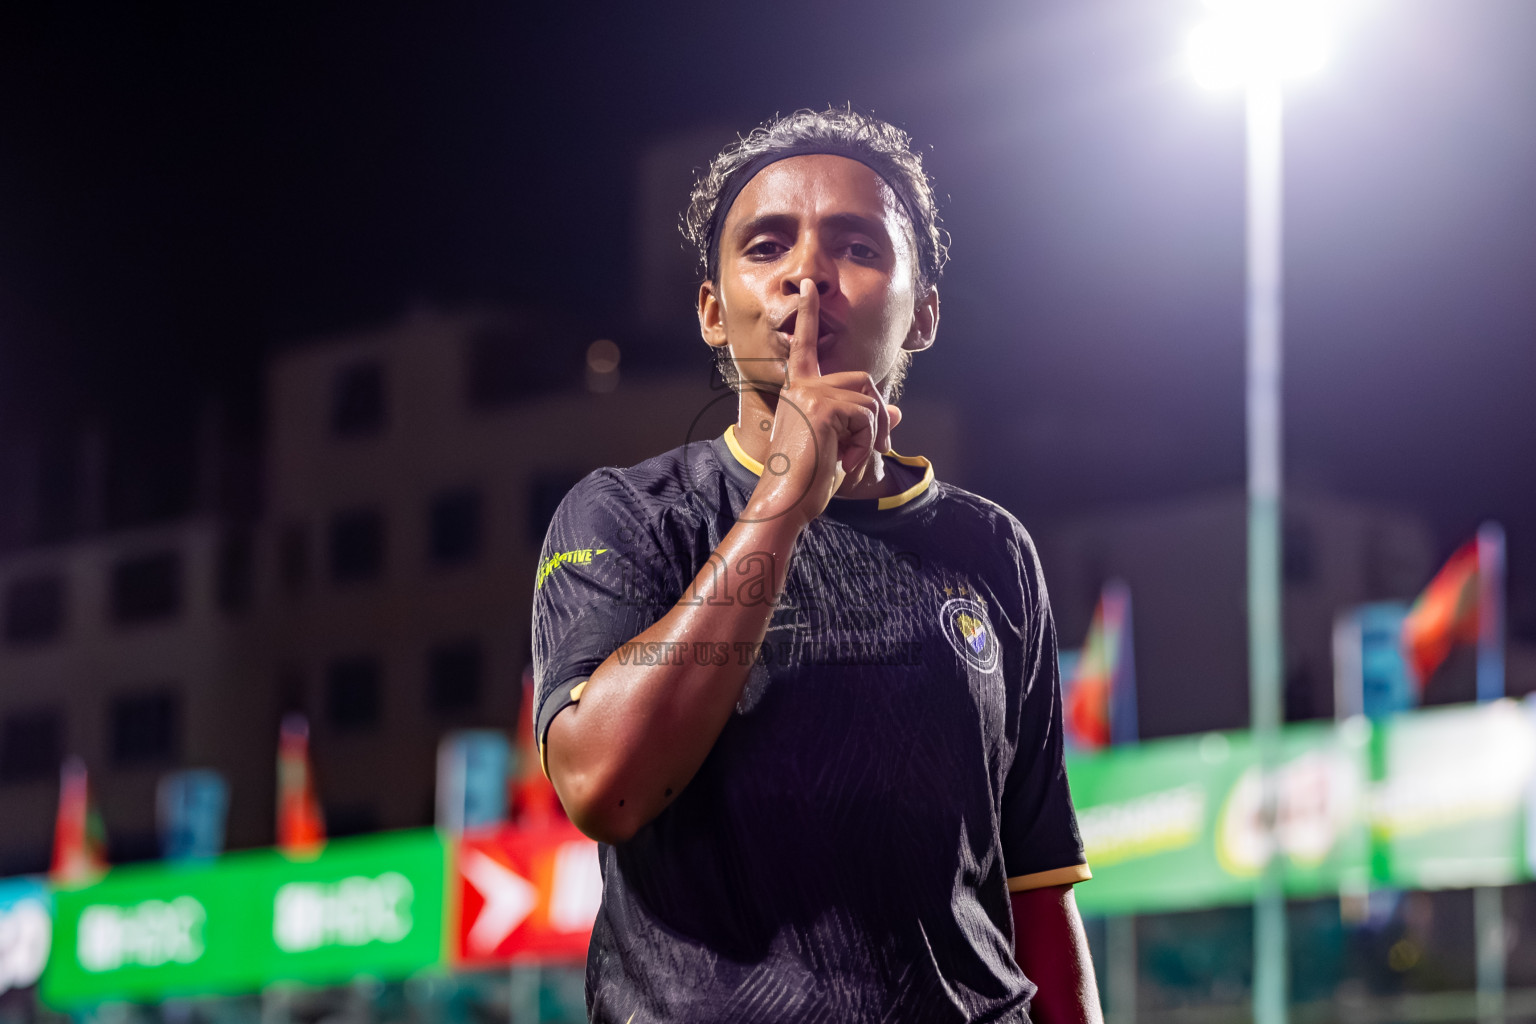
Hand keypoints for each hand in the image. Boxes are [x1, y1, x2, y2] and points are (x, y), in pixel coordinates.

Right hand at [744, 278, 902, 528]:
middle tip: (879, 448)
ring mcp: (811, 394)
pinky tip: (847, 461)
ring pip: (869, 401)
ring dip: (873, 435)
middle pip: (862, 379)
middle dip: (879, 414)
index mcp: (799, 391)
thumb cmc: (807, 480)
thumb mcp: (842, 447)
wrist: (786, 500)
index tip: (808, 287)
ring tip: (853, 459)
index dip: (808, 315)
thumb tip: (897, 412)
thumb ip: (864, 424)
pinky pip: (867, 417)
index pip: (804, 346)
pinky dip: (866, 443)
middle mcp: (802, 387)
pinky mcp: (823, 407)